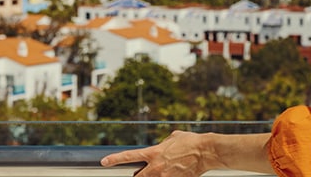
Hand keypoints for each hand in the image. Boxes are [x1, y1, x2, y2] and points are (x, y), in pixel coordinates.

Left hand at [101, 130, 223, 176]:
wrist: (206, 152)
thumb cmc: (191, 142)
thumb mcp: (173, 138)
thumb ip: (162, 144)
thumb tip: (161, 147)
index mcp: (153, 153)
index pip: (128, 156)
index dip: (114, 159)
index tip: (104, 161)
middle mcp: (156, 167)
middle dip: (137, 176)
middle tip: (140, 173)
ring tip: (163, 170)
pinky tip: (174, 171)